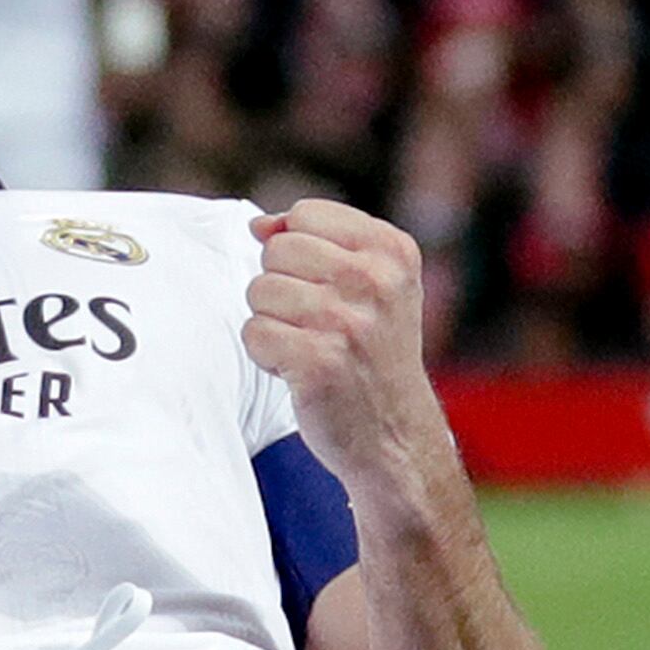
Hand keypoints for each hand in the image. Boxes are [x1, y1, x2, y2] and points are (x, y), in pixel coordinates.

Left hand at [243, 199, 463, 525]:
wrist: (396, 435)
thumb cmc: (373, 354)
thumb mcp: (372, 285)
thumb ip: (320, 242)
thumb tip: (261, 225)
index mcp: (393, 251)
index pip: (305, 214)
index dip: (298, 252)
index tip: (328, 289)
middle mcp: (376, 280)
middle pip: (276, 250)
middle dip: (282, 287)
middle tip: (317, 324)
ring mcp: (348, 321)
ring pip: (259, 290)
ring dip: (274, 323)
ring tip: (312, 348)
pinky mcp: (319, 361)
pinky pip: (253, 333)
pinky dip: (267, 356)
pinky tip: (301, 372)